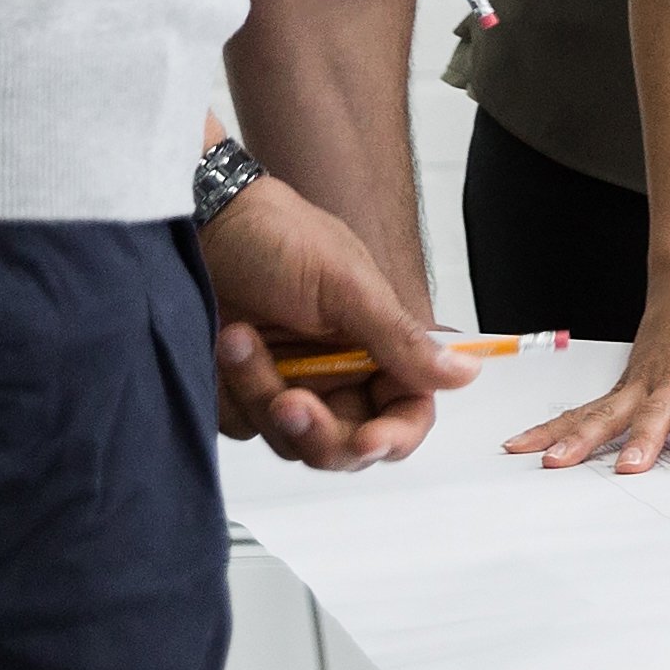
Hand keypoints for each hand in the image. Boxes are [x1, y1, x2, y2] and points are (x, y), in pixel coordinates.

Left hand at [200, 173, 475, 469]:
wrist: (203, 223)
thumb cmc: (278, 236)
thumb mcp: (346, 286)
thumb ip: (401, 339)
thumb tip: (466, 373)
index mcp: (379, 348)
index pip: (407, 414)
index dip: (394, 437)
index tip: (367, 439)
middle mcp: (340, 375)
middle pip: (346, 446)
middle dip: (317, 430)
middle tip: (288, 401)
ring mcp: (291, 386)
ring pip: (288, 439)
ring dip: (260, 392)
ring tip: (238, 338)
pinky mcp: (244, 392)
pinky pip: (242, 426)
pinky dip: (229, 391)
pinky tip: (224, 343)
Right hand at [504, 266, 669, 474]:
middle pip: (656, 416)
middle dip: (642, 442)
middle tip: (628, 469)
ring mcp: (643, 386)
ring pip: (609, 414)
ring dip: (580, 438)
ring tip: (552, 464)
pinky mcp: (621, 388)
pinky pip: (582, 411)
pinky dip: (552, 428)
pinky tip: (522, 449)